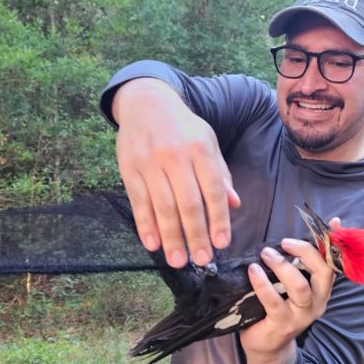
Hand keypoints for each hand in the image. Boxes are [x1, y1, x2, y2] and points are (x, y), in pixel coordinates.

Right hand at [113, 78, 240, 266]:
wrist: (147, 103)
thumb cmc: (183, 129)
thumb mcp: (208, 143)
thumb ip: (220, 175)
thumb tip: (234, 205)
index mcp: (201, 149)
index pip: (213, 190)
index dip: (218, 219)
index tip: (222, 243)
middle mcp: (175, 156)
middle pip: (188, 203)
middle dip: (196, 235)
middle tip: (202, 260)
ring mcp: (150, 162)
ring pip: (162, 206)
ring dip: (171, 237)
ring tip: (178, 260)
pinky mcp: (129, 168)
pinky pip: (139, 201)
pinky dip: (145, 225)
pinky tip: (153, 244)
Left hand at [240, 238, 335, 363]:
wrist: (267, 347)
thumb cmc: (277, 308)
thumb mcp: (289, 286)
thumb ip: (295, 265)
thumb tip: (293, 238)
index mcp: (322, 291)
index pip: (332, 263)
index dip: (332, 243)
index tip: (332, 222)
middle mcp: (317, 303)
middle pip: (322, 273)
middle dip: (305, 252)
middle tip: (283, 242)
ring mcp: (301, 316)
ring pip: (300, 287)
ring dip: (283, 266)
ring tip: (266, 254)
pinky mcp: (282, 324)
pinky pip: (274, 301)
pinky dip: (262, 284)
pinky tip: (253, 271)